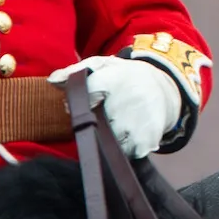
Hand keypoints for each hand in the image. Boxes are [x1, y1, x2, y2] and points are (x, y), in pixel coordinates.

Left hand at [49, 56, 180, 157]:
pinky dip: (123, 147)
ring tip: (117, 122)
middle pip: (93, 123)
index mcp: (117, 79)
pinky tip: (128, 133)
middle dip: (93, 121)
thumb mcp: (104, 65)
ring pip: (106, 141)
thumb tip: (52, 80)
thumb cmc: (126, 77)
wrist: (166, 87)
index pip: (87, 95)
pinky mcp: (147, 140)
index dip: (78, 103)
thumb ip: (77, 70)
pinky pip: (122, 153)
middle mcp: (129, 101)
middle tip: (103, 113)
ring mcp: (138, 123)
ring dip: (107, 137)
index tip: (84, 103)